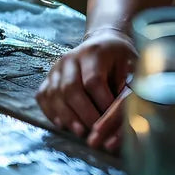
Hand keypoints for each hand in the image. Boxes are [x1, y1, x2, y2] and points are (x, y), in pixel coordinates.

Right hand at [35, 27, 135, 144]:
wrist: (104, 43)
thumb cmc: (120, 58)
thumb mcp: (131, 65)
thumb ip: (126, 87)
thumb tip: (120, 114)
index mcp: (95, 51)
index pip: (93, 81)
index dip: (102, 103)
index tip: (111, 118)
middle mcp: (71, 57)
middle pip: (70, 89)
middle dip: (84, 114)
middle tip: (95, 131)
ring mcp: (56, 68)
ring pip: (55, 95)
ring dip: (68, 117)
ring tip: (80, 132)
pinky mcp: (47, 78)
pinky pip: (44, 98)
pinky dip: (52, 113)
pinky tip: (63, 124)